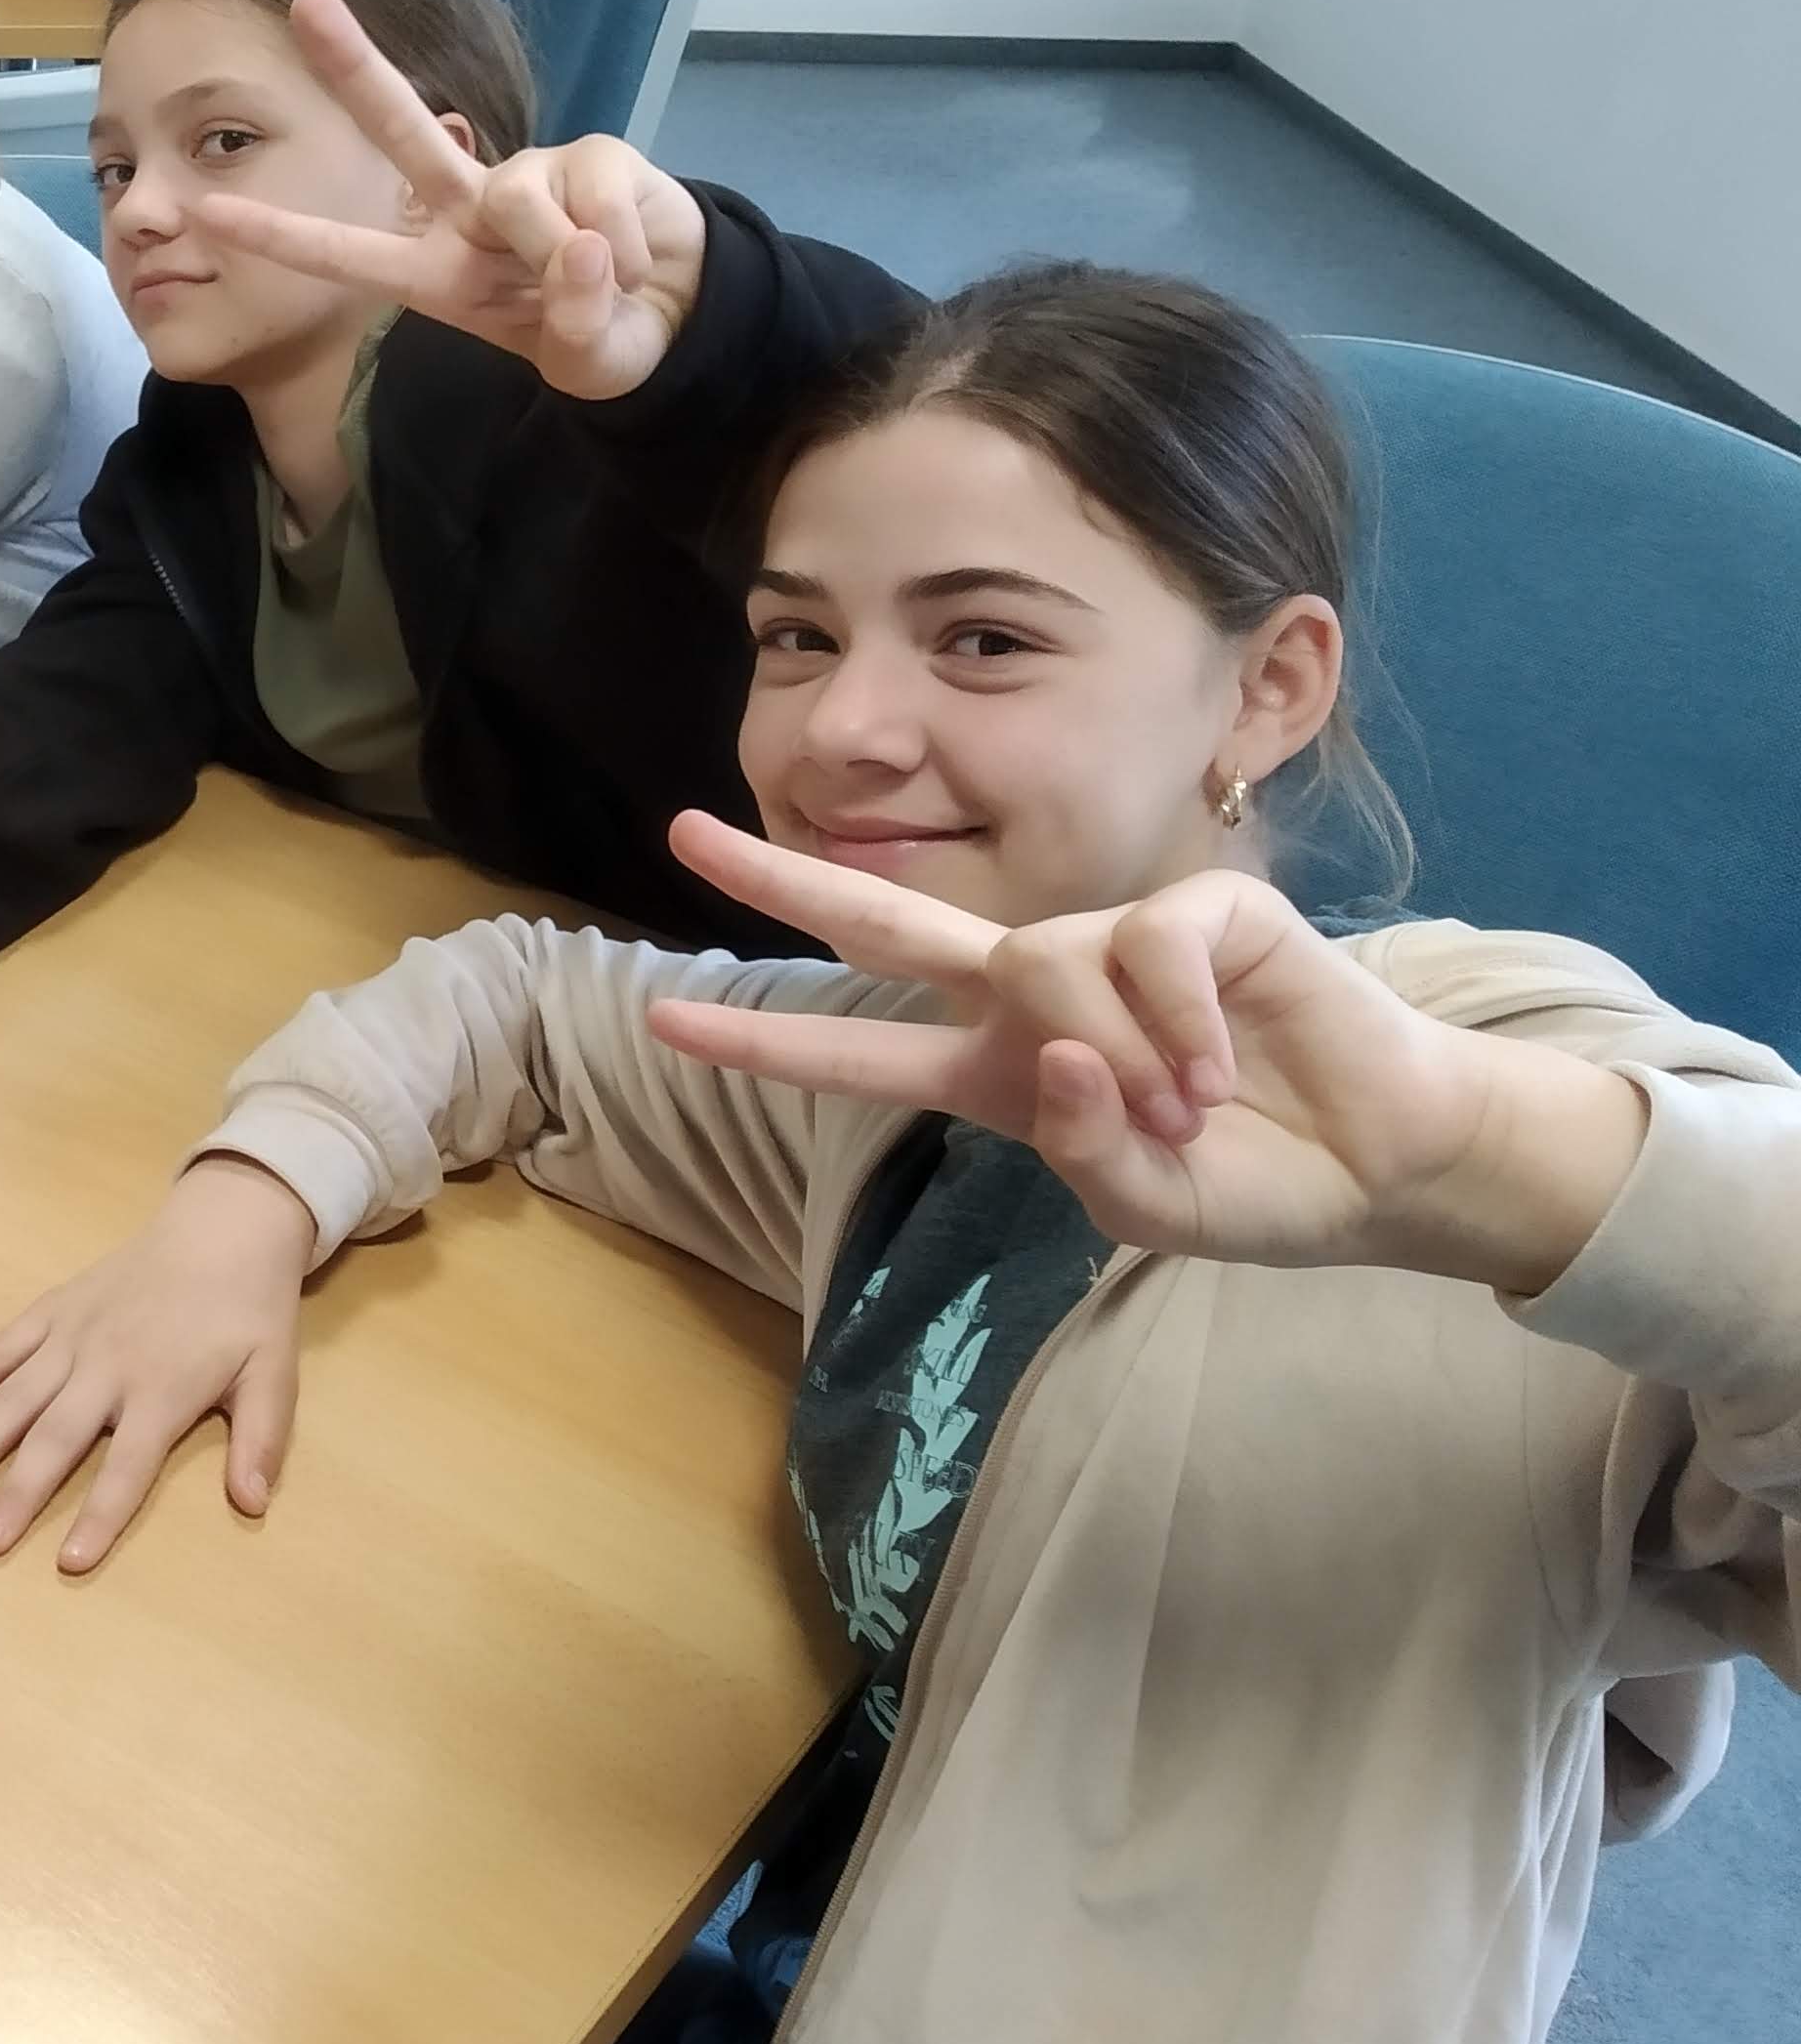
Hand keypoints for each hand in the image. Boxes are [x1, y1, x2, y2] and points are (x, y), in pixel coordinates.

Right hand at [0, 1158, 314, 1570]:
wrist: (222, 1227)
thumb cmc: (249, 1312)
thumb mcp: (274, 1374)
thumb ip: (262, 1440)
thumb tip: (253, 1504)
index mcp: (163, 1390)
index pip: (127, 1467)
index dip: (99, 1516)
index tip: (67, 1563)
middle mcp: (107, 1366)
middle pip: (55, 1439)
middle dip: (17, 1493)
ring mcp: (71, 1335)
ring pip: (14, 1397)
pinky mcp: (50, 1310)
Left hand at [186, 0, 709, 398]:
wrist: (679, 309)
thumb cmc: (604, 336)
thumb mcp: (584, 360)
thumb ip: (574, 327)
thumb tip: (575, 249)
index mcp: (439, 271)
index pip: (347, 254)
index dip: (281, 235)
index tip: (207, 213)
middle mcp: (469, 210)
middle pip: (403, 129)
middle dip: (355, 64)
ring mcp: (528, 174)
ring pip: (520, 198)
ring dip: (569, 257)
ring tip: (602, 281)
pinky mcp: (590, 153)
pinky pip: (593, 197)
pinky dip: (622, 244)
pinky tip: (632, 255)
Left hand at [641, 812, 1642, 1285]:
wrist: (1381, 1165)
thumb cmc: (1253, 1182)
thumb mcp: (1146, 1205)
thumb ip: (1081, 1149)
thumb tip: (1057, 1057)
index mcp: (996, 1069)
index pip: (856, 1045)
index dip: (765, 1034)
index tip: (663, 1018)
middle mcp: (1034, 994)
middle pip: (887, 918)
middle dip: (782, 879)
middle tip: (680, 838)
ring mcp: (1114, 943)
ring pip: (1046, 962)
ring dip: (1118, 1054)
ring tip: (1191, 1108)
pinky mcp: (1202, 911)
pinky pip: (1150, 948)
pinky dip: (1179, 1020)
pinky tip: (1223, 1065)